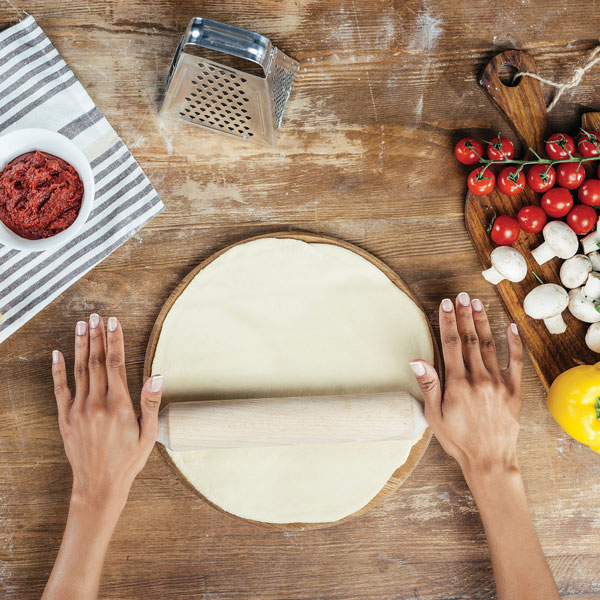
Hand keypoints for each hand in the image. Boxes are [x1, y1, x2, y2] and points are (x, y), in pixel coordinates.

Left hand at [51, 314, 162, 510]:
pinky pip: (60, 389)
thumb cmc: (128, 461)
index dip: (115, 341)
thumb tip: (157, 376)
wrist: (99, 486)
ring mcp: (78, 411)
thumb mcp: (148, 434)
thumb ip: (151, 403)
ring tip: (82, 325)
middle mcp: (96, 405)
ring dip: (82, 346)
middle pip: (97, 362)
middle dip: (98, 337)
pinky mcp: (66, 419)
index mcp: (119, 406)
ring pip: (80, 371)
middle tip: (97, 316)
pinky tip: (58, 353)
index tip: (114, 323)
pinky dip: (58, 370)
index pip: (116, 365)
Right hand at [409, 292, 522, 479]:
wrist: (489, 460)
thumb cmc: (458, 440)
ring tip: (477, 303)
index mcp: (457, 384)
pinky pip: (515, 361)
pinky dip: (513, 342)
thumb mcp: (434, 416)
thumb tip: (417, 361)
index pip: (451, 344)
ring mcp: (498, 383)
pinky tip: (510, 326)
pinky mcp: (513, 390)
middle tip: (461, 296)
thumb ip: (429, 385)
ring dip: (483, 322)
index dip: (447, 322)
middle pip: (470, 339)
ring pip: (489, 345)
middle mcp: (479, 379)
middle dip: (464, 315)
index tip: (445, 305)